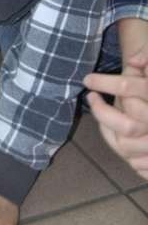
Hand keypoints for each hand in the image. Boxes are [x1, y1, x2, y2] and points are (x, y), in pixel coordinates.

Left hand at [84, 52, 147, 179]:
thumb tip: (133, 59)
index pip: (128, 88)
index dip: (104, 82)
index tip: (88, 80)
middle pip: (126, 125)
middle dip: (101, 111)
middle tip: (91, 97)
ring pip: (125, 146)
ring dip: (110, 131)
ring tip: (103, 116)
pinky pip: (136, 165)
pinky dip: (127, 153)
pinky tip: (121, 136)